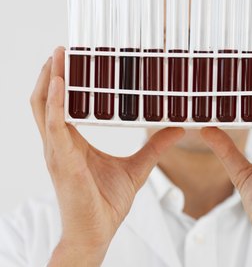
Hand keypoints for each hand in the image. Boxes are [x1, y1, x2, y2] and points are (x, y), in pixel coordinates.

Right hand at [30, 47, 184, 265]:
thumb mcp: (137, 167)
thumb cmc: (108, 202)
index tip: (73, 60)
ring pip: (44, 107)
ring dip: (49, 80)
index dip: (62, 82)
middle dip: (51, 73)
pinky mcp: (62, 161)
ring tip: (59, 56)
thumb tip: (177, 128)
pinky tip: (60, 83)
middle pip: (47, 100)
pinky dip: (55, 103)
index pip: (61, 105)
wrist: (96, 233)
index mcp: (72, 142)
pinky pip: (55, 126)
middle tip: (63, 49)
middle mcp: (59, 143)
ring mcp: (57, 151)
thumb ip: (155, 146)